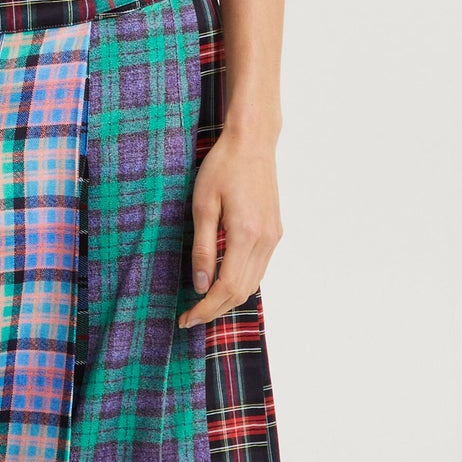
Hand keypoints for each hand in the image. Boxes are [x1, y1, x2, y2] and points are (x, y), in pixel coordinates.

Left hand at [178, 130, 281, 327]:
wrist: (252, 143)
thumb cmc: (223, 167)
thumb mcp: (203, 205)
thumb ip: (204, 248)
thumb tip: (201, 285)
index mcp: (246, 235)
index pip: (225, 287)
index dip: (205, 308)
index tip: (186, 318)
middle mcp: (265, 240)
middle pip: (241, 291)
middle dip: (215, 310)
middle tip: (190, 318)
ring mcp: (273, 237)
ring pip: (253, 284)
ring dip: (228, 300)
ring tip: (203, 306)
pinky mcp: (275, 231)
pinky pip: (259, 269)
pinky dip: (241, 283)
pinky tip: (223, 284)